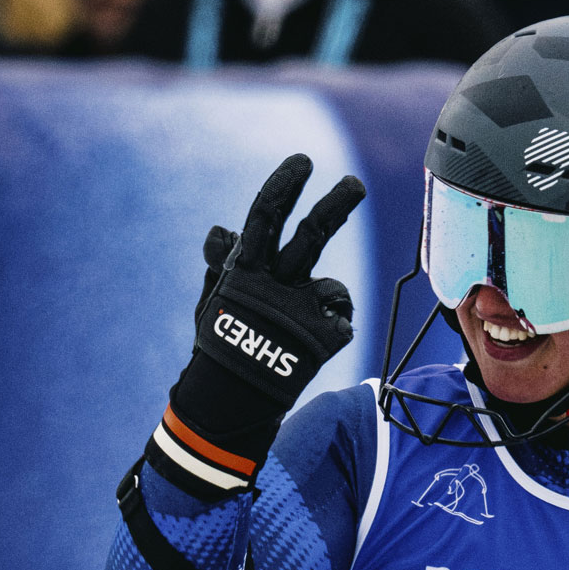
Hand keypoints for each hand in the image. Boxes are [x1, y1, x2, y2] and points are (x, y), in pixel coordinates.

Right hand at [193, 154, 364, 409]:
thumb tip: (222, 229)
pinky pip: (340, 320)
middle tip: (355, 183)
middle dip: (335, 205)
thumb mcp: (214, 304)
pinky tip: (307, 351)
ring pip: (333, 286)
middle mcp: (272, 287)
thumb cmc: (222, 349)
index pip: (265, 218)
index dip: (284, 187)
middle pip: (310, 236)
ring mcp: (300, 313)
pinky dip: (330, 329)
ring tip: (303, 327)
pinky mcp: (324, 339)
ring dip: (329, 297)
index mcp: (243, 272)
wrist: (230, 407)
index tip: (304, 161)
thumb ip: (223, 265)